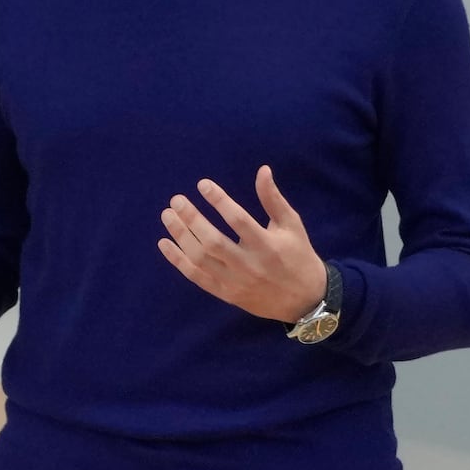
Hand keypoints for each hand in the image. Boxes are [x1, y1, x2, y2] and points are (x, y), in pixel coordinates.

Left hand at [158, 165, 327, 323]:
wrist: (304, 300)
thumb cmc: (298, 255)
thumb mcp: (291, 224)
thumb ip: (273, 199)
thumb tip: (262, 170)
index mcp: (267, 245)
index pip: (238, 220)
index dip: (219, 200)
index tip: (202, 184)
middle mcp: (249, 265)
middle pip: (213, 242)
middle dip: (192, 219)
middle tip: (176, 200)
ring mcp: (235, 282)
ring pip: (201, 259)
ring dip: (181, 236)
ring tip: (168, 215)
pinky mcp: (226, 294)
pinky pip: (197, 277)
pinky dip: (178, 261)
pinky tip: (164, 243)